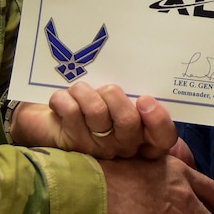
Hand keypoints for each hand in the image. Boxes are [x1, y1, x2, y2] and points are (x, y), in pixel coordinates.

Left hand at [12, 81, 177, 159]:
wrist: (49, 120)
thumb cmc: (91, 102)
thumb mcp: (115, 97)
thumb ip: (133, 90)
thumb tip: (139, 66)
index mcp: (143, 134)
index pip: (164, 138)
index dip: (158, 121)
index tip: (144, 99)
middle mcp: (124, 145)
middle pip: (129, 121)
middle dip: (113, 95)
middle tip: (105, 88)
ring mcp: (99, 148)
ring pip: (98, 113)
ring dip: (84, 91)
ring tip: (78, 89)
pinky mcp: (73, 145)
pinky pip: (72, 113)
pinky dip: (64, 98)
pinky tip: (61, 99)